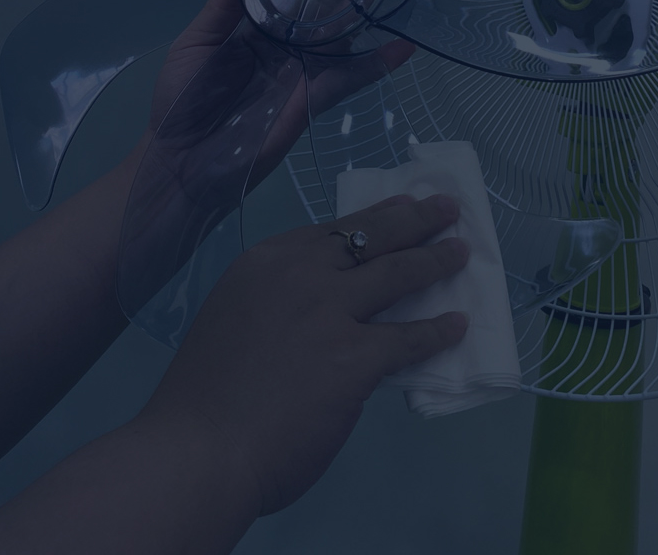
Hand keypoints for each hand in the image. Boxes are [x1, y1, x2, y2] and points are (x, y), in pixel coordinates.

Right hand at [138, 193, 469, 515]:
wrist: (196, 452)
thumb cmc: (205, 397)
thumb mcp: (235, 318)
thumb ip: (279, 302)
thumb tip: (326, 309)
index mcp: (265, 263)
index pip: (331, 229)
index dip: (374, 215)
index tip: (401, 204)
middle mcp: (301, 275)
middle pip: (373, 236)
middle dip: (416, 218)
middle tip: (447, 208)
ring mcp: (330, 313)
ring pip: (400, 273)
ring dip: (437, 260)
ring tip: (461, 252)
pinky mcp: (356, 357)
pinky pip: (410, 337)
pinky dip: (439, 331)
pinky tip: (458, 326)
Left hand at [142, 0, 413, 187]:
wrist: (183, 164)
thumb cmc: (181, 104)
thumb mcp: (196, 45)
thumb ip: (220, 4)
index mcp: (253, 28)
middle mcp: (283, 46)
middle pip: (319, 6)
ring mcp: (302, 73)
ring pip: (340, 36)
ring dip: (364, 10)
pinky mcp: (314, 100)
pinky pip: (348, 79)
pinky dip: (377, 65)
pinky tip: (402, 47)